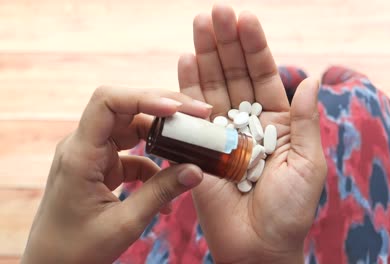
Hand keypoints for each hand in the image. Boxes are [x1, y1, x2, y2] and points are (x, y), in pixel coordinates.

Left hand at [22, 87, 211, 262]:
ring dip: (164, 135)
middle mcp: (85, 146)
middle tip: (200, 115)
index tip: (177, 109)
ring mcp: (93, 155)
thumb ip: (161, 193)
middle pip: (126, 109)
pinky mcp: (102, 166)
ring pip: (132, 128)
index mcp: (81, 154)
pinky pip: (133, 153)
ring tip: (192, 143)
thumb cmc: (76, 249)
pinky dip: (155, 164)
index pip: (107, 102)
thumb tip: (197, 170)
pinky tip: (171, 184)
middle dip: (165, 109)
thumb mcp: (124, 223)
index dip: (143, 97)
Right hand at [177, 4, 326, 262]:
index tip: (245, 19)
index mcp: (277, 124)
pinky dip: (186, 88)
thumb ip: (304, 120)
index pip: (263, 76)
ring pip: (212, 88)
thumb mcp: (307, 163)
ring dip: (205, 56)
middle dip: (225, 43)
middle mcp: (248, 124)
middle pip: (235, 75)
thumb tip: (313, 77)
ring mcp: (221, 135)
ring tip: (199, 25)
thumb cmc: (290, 210)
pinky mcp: (198, 151)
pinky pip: (191, 116)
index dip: (254, 48)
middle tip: (215, 12)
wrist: (259, 247)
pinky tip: (185, 61)